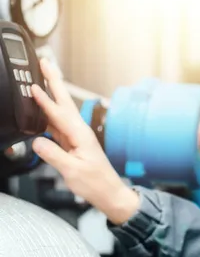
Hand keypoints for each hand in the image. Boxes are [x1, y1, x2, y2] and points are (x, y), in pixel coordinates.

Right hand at [31, 58, 139, 224]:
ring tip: (40, 78)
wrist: (109, 194)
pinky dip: (48, 113)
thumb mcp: (73, 171)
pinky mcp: (73, 144)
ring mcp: (76, 137)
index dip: (45, 100)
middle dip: (53, 81)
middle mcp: (80, 132)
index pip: (59, 114)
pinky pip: (57, 125)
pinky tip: (41, 108)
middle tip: (45, 62)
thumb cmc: (96, 184)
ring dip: (50, 93)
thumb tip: (38, 142)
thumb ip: (54, 155)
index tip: (33, 86)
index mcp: (81, 136)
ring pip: (59, 111)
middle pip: (63, 102)